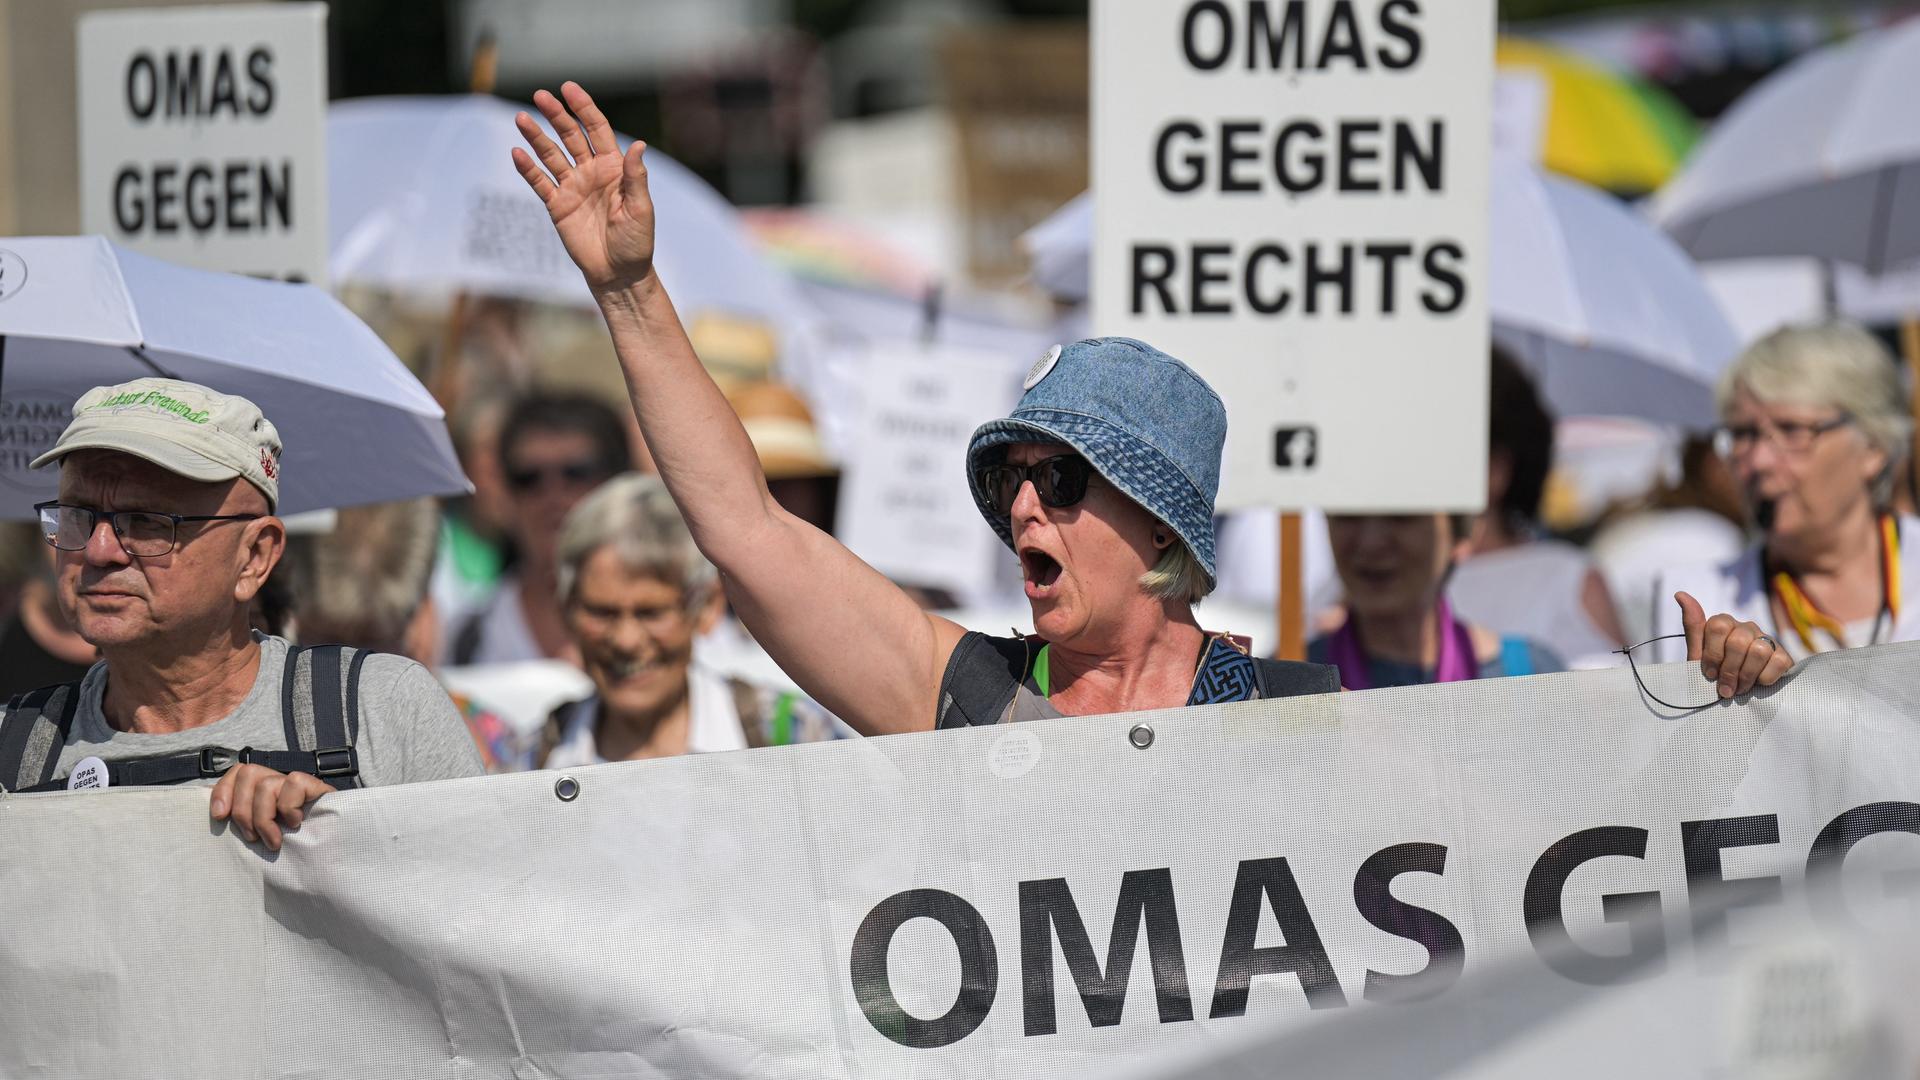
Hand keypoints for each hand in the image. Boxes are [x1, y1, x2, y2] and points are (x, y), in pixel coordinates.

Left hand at [209, 764, 334, 851]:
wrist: (330, 862)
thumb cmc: (291, 855)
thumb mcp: (259, 839)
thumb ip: (242, 825)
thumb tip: (217, 816)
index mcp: (263, 792)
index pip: (238, 772)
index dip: (223, 790)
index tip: (219, 817)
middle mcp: (279, 784)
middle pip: (248, 773)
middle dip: (242, 809)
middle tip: (252, 838)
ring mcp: (299, 786)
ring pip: (266, 783)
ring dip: (263, 817)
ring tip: (273, 841)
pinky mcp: (318, 788)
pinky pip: (293, 783)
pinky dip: (288, 807)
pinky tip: (295, 823)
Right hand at [511, 81, 655, 294]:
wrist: (619, 272)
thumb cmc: (636, 241)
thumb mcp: (640, 209)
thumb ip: (635, 177)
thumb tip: (638, 145)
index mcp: (613, 168)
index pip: (597, 129)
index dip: (584, 108)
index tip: (569, 89)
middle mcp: (591, 172)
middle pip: (570, 136)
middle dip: (556, 115)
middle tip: (540, 95)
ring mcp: (572, 187)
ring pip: (551, 155)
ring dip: (536, 137)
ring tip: (521, 118)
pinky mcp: (557, 206)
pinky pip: (540, 183)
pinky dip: (528, 168)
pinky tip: (517, 153)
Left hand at [1677, 591, 1791, 698]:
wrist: (1738, 694)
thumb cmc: (1715, 673)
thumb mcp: (1697, 655)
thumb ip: (1692, 627)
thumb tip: (1680, 594)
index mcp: (1723, 623)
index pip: (1717, 627)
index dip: (1712, 654)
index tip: (1709, 674)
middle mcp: (1746, 627)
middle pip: (1738, 642)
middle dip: (1729, 670)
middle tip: (1725, 688)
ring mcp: (1767, 639)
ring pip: (1759, 651)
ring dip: (1746, 676)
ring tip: (1739, 689)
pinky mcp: (1784, 655)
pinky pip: (1777, 662)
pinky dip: (1765, 679)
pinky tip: (1758, 684)